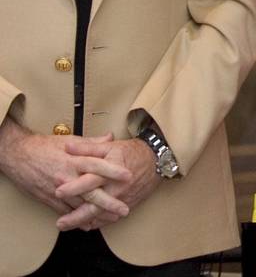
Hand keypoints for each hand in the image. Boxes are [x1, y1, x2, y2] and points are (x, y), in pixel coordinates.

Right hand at [0, 118, 130, 217]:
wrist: (20, 156)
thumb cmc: (46, 146)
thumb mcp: (70, 140)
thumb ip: (92, 143)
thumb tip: (110, 138)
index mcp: (75, 159)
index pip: (97, 165)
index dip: (113, 171)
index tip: (129, 176)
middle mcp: (68, 176)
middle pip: (90, 191)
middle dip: (108, 202)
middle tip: (124, 209)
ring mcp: (58, 190)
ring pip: (80, 205)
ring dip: (96, 214)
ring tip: (112, 219)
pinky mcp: (49, 199)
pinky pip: (66, 212)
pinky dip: (78, 219)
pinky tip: (90, 223)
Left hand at [54, 137, 160, 230]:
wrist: (157, 160)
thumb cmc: (132, 152)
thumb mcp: (110, 146)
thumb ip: (87, 148)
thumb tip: (67, 148)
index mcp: (111, 170)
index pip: (90, 180)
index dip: (74, 186)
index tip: (57, 192)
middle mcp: (117, 186)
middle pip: (95, 204)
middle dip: (77, 215)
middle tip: (60, 223)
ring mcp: (123, 197)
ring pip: (102, 214)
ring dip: (84, 221)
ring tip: (68, 226)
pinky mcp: (128, 203)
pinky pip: (112, 217)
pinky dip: (99, 222)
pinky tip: (87, 225)